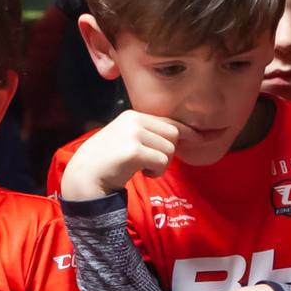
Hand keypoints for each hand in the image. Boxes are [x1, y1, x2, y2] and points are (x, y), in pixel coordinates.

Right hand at [58, 109, 180, 200]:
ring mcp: (132, 134)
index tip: (204, 137)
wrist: (85, 176)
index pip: (169, 121)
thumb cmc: (109, 161)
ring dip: (161, 165)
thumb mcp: (128, 138)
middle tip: (151, 162)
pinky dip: (155, 172)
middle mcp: (133, 120)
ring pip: (169, 150)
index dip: (188, 131)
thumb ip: (150, 134)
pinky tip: (140, 173)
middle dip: (168, 152)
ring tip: (142, 168)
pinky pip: (162, 162)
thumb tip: (186, 136)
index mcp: (133, 115)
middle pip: (174, 134)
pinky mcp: (133, 151)